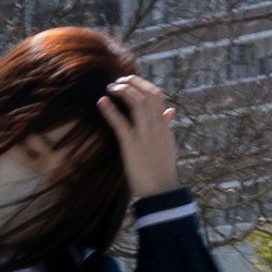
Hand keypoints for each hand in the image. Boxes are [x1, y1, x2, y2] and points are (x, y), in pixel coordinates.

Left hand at [101, 68, 183, 203]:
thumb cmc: (162, 169)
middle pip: (148, 94)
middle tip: (118, 80)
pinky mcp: (132, 145)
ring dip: (123, 91)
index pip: (157, 96)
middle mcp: (157, 126)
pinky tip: (101, 101)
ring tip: (110, 87)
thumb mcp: (168, 144)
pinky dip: (110, 111)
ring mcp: (145, 135)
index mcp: (164, 126)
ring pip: (137, 103)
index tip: (130, 81)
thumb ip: (167, 125)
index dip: (143, 84)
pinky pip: (121, 123)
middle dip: (132, 82)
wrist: (161, 191)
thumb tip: (170, 110)